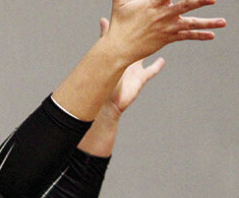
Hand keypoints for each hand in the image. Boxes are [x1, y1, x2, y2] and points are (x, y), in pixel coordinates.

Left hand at [100, 18, 165, 115]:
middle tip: (155, 21)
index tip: (139, 13)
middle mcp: (129, 58)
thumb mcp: (105, 51)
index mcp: (122, 50)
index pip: (130, 34)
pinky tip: (162, 61)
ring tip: (161, 39)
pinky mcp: (141, 78)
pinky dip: (157, 66)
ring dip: (154, 48)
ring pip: (146, 55)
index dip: (134, 25)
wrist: (108, 100)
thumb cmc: (103, 77)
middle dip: (145, 33)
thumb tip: (103, 19)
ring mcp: (135, 68)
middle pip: (139, 43)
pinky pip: (151, 71)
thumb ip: (105, 35)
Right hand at [107, 0, 225, 63]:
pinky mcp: (167, 38)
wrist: (118, 49)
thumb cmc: (118, 25)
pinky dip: (199, 36)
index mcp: (153, 3)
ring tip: (223, 22)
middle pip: (186, 4)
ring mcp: (166, 27)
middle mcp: (162, 14)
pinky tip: (211, 35)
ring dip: (207, 22)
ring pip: (190, 23)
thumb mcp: (119, 2)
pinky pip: (186, 36)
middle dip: (200, 0)